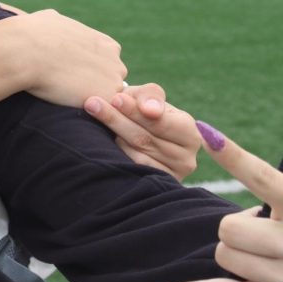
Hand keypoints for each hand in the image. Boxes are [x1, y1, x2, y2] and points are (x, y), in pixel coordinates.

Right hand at [7, 9, 126, 106]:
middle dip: (92, 84)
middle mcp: (115, 62)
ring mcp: (113, 81)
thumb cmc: (32, 34)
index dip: (89, 69)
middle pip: (110, 81)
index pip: (107, 62)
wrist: (25, 51)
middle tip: (67, 87)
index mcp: (106, 44)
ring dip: (89, 98)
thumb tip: (51, 22)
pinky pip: (99, 110)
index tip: (71, 72)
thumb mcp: (52, 19)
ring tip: (64, 97)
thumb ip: (62, 26)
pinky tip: (65, 103)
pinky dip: (85, 110)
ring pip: (104, 97)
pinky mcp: (105, 98)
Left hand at [84, 83, 200, 180]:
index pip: (160, 122)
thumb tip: (150, 110)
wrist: (139, 133)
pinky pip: (133, 168)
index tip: (114, 98)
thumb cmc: (143, 111)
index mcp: (190, 132)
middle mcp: (186, 158)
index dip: (135, 110)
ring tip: (93, 116)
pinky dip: (118, 154)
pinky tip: (104, 142)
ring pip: (136, 153)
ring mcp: (172, 174)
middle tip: (92, 104)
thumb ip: (150, 97)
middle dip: (116, 119)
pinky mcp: (156, 184)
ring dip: (113, 135)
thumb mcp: (147, 98)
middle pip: (145, 138)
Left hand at [142, 124, 281, 281]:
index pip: (265, 179)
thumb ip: (268, 183)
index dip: (235, 157)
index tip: (204, 132)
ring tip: (266, 256)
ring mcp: (281, 276)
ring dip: (238, 254)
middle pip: (229, 226)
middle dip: (238, 228)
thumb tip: (207, 135)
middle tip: (262, 235)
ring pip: (224, 255)